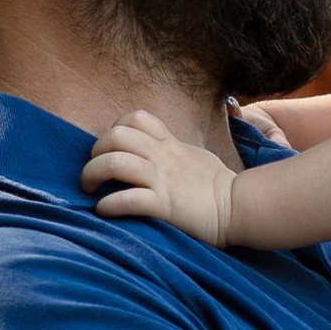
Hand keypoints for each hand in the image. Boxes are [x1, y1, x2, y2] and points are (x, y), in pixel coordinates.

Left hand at [83, 108, 238, 243]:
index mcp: (170, 143)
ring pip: (115, 163)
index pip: (136, 118)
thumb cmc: (218, 185)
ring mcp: (162, 180)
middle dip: (95, 152)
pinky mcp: (164, 205)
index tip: (111, 149)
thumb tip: (155, 151)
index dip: (115, 129)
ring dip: (93, 174)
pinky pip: (127, 199)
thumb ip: (172, 150)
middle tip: (93, 171)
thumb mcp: (194, 155)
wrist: (239, 207)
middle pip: (116, 136)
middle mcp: (163, 156)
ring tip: (91, 188)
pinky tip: (104, 210)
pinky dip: (108, 205)